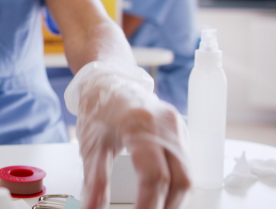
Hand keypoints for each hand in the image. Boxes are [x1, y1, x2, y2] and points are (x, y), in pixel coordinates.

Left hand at [65, 61, 190, 208]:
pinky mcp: (181, 131)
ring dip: (175, 198)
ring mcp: (177, 126)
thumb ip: (95, 183)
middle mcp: (165, 124)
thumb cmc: (99, 110)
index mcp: (141, 125)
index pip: (155, 176)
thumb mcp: (91, 147)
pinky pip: (186, 163)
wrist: (106, 82)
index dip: (150, 205)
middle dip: (168, 206)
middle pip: (180, 179)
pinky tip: (162, 194)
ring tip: (155, 207)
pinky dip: (176, 182)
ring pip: (187, 173)